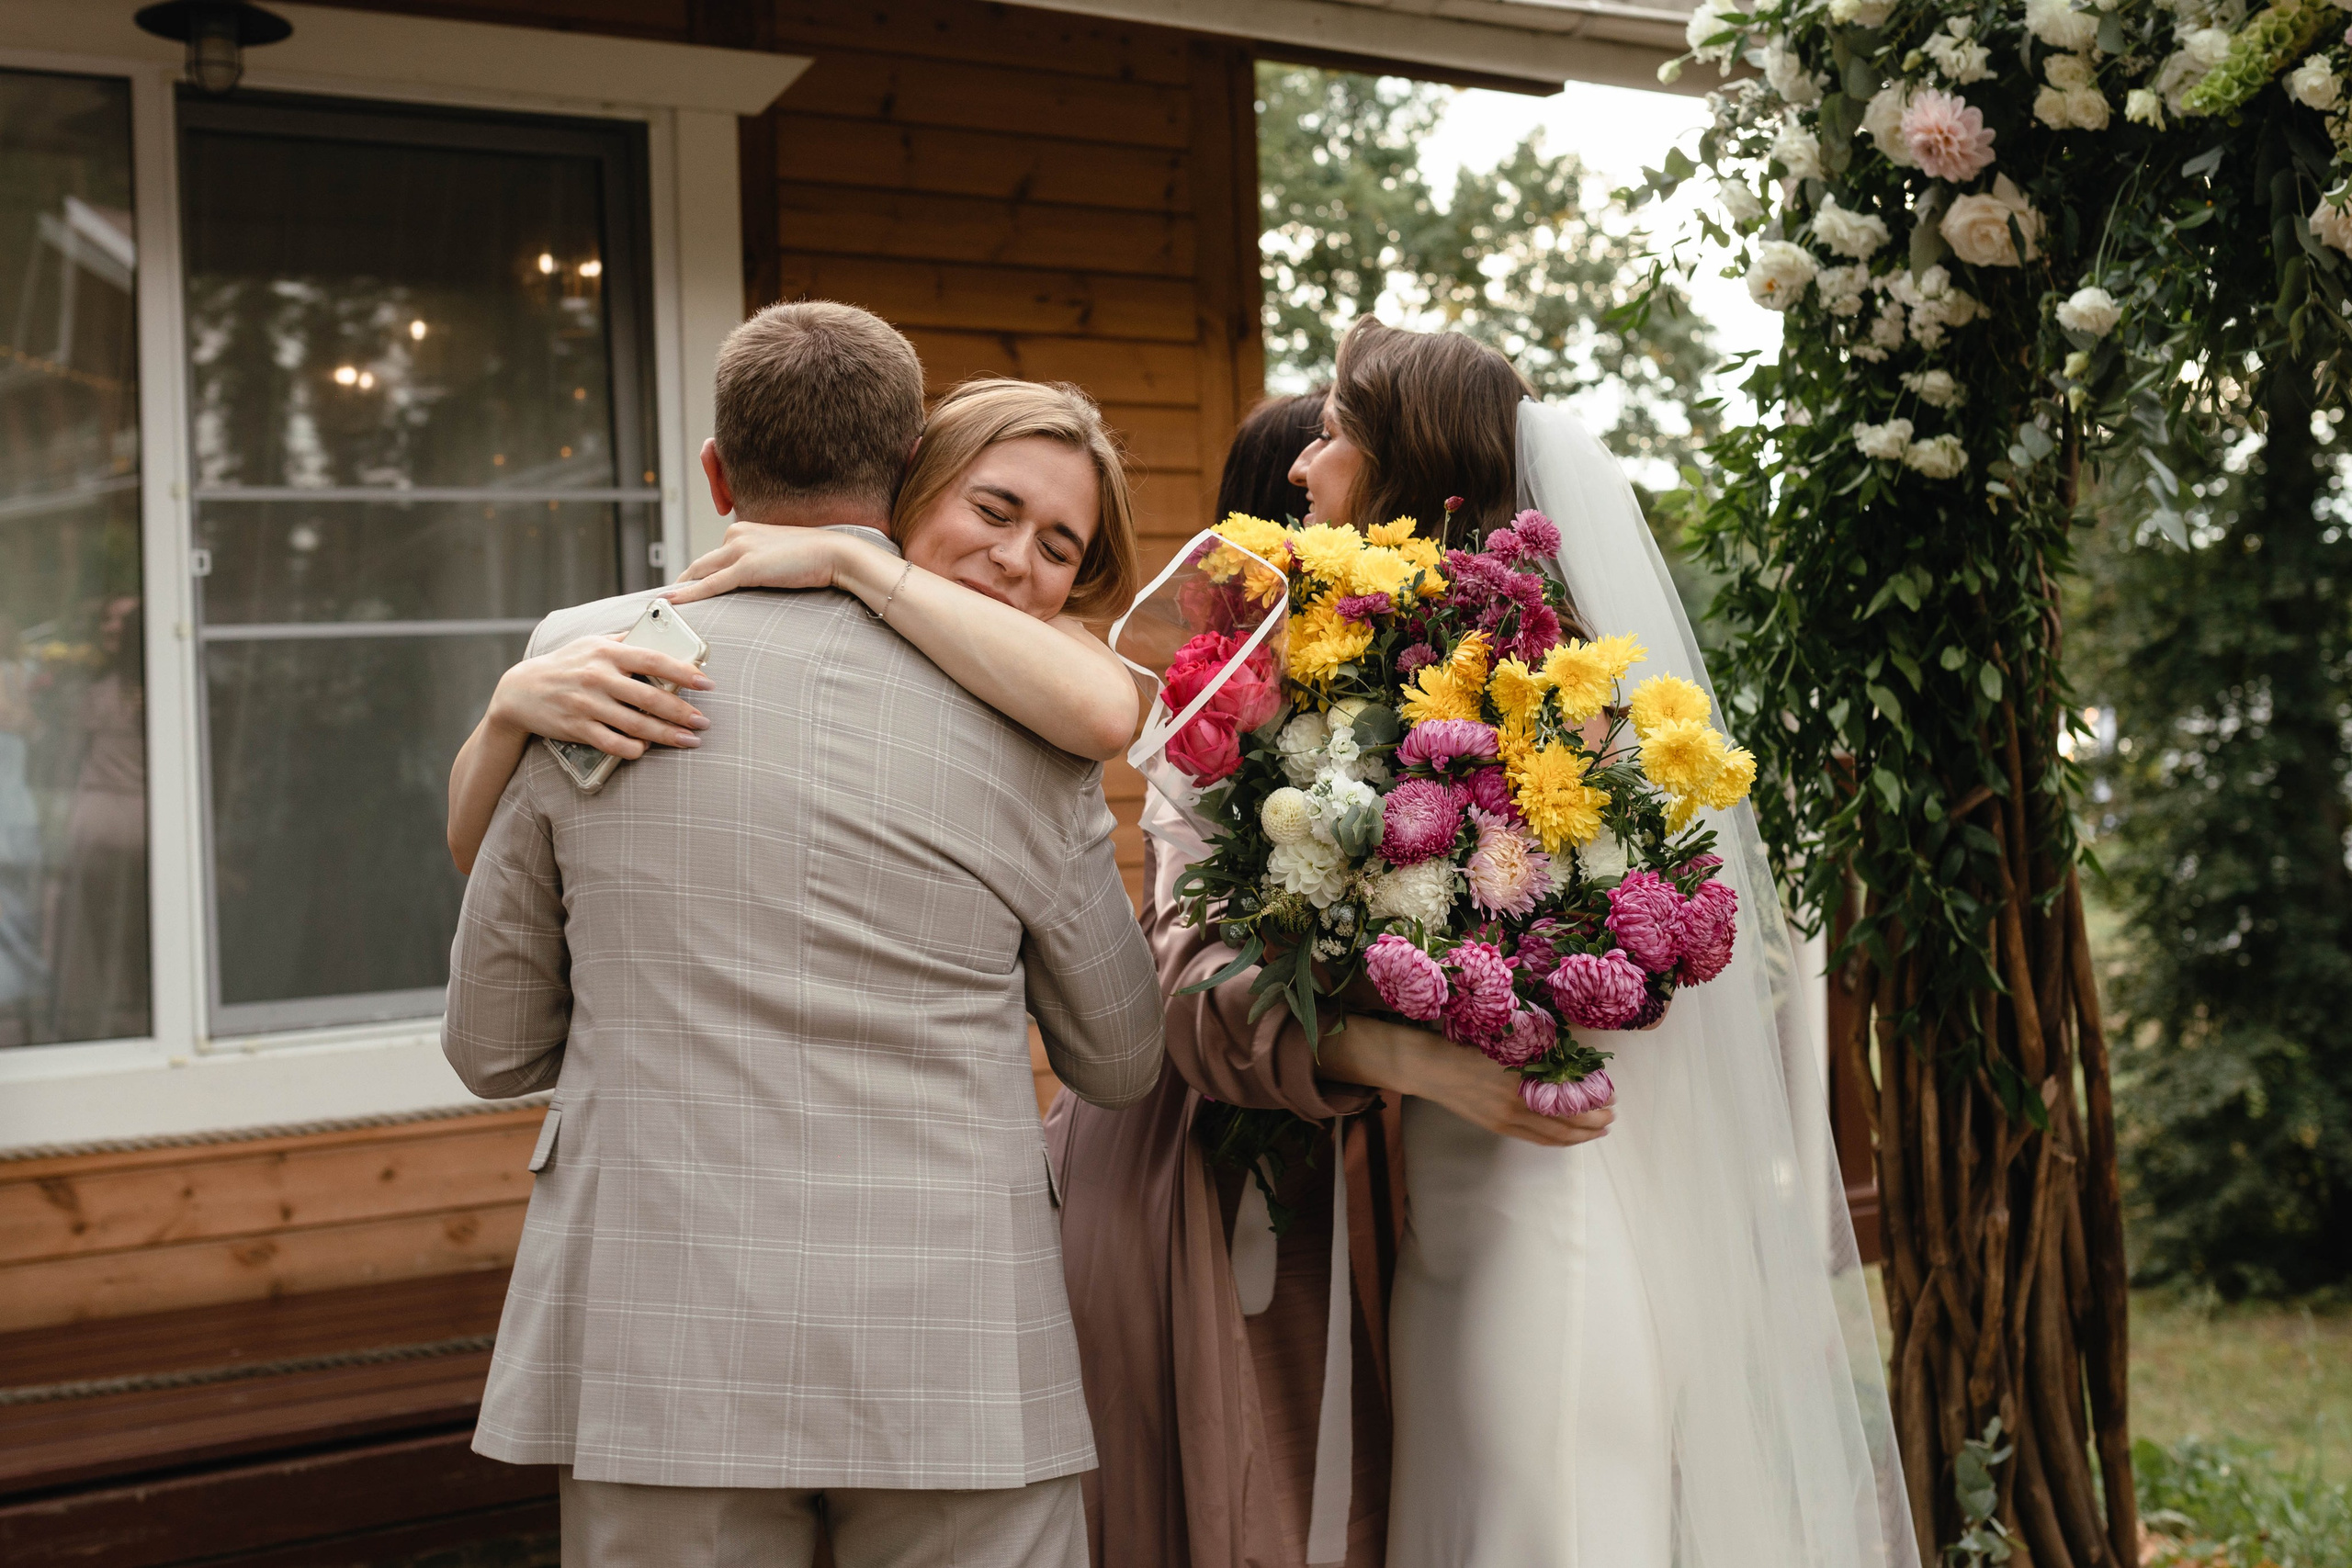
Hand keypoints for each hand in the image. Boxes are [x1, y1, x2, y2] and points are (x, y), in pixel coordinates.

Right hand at [486, 635, 711, 759]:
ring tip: (689, 741)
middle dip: (682, 713)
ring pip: (636, 725)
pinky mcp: (576, 727)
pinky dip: (633, 749)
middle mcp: (598, 677)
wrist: (520, 690)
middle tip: (703, 723)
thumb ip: (624, 640)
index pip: (653, 660)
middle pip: (650, 698)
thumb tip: (660, 633)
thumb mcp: (591, 643)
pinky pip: (612, 744)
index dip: (683, 672)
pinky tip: (646, 749)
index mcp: (606, 652)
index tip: (707, 684)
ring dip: (667, 736)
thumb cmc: (565, 665)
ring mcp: (587, 704)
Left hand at [663, 522, 848, 604]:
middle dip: (682, 582)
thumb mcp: (778, 555)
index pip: (713, 555)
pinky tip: (673, 601)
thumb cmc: (814, 558)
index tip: (685, 587)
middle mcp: (736, 533)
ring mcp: (740, 548)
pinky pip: (711, 584)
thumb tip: (751, 578)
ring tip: (664, 605)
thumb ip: (760, 561)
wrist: (835, 553)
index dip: (697, 574)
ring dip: (681, 590)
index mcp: (743, 528)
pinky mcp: (746, 567)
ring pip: (700, 572)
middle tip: (668, 600)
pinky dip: (690, 594)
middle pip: (700, 562)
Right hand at [1319, 1014, 1613, 1147]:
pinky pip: (1534, 1138)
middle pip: (1564, 1122)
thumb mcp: (1503, 1041)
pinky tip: (1565, 1136)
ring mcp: (1504, 1120)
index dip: (1591, 1100)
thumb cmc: (1463, 1042)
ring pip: (1551, 1135)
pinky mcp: (1495, 1126)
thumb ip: (1534, 1054)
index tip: (1610, 1093)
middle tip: (1612, 1115)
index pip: (1567, 1099)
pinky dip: (1555, 1139)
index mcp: (1519, 1082)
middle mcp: (1515, 1106)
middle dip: (1592, 1121)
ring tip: (1597, 1130)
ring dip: (1578, 1134)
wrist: (1426, 1065)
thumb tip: (1569, 1060)